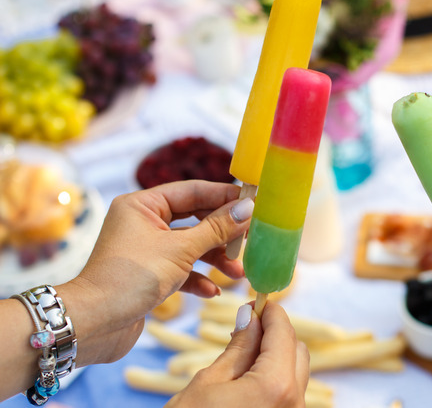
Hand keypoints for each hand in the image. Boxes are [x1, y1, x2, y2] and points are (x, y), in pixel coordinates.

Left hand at [62, 180, 253, 365]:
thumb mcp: (180, 250)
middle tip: (251, 237)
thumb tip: (247, 208)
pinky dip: (198, 278)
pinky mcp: (149, 274)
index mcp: (142, 205)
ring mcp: (146, 249)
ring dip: (215, 259)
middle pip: (194, 219)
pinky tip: (212, 291)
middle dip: (223, 232)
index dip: (224, 196)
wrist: (94, 323)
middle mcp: (142, 222)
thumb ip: (216, 229)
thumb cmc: (131, 278)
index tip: (253, 202)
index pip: (192, 191)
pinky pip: (181, 269)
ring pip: (190, 246)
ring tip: (238, 271)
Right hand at [167, 302, 309, 407]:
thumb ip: (238, 347)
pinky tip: (247, 380)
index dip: (271, 312)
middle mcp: (294, 404)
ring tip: (241, 356)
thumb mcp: (208, 382)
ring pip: (296, 373)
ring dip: (275, 357)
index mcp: (276, 387)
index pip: (284, 333)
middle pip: (297, 351)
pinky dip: (274, 379)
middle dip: (275, 334)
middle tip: (246, 327)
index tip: (257, 301)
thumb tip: (251, 315)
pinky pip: (289, 395)